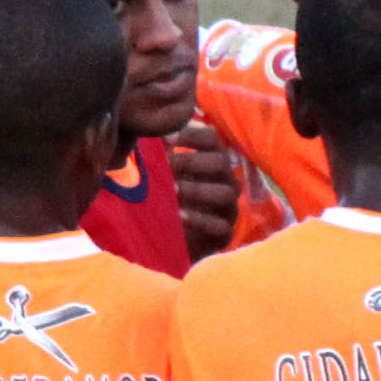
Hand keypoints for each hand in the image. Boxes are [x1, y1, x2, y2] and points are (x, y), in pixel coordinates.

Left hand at [169, 119, 240, 258]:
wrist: (171, 245)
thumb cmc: (167, 204)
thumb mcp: (162, 177)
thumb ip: (159, 156)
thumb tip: (152, 135)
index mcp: (212, 165)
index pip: (214, 140)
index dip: (194, 136)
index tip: (169, 140)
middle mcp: (226, 183)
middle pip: (222, 163)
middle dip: (193, 161)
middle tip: (167, 165)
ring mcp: (229, 210)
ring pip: (226, 193)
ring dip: (197, 189)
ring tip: (174, 191)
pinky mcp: (225, 235)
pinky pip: (220, 226)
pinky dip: (200, 220)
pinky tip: (180, 216)